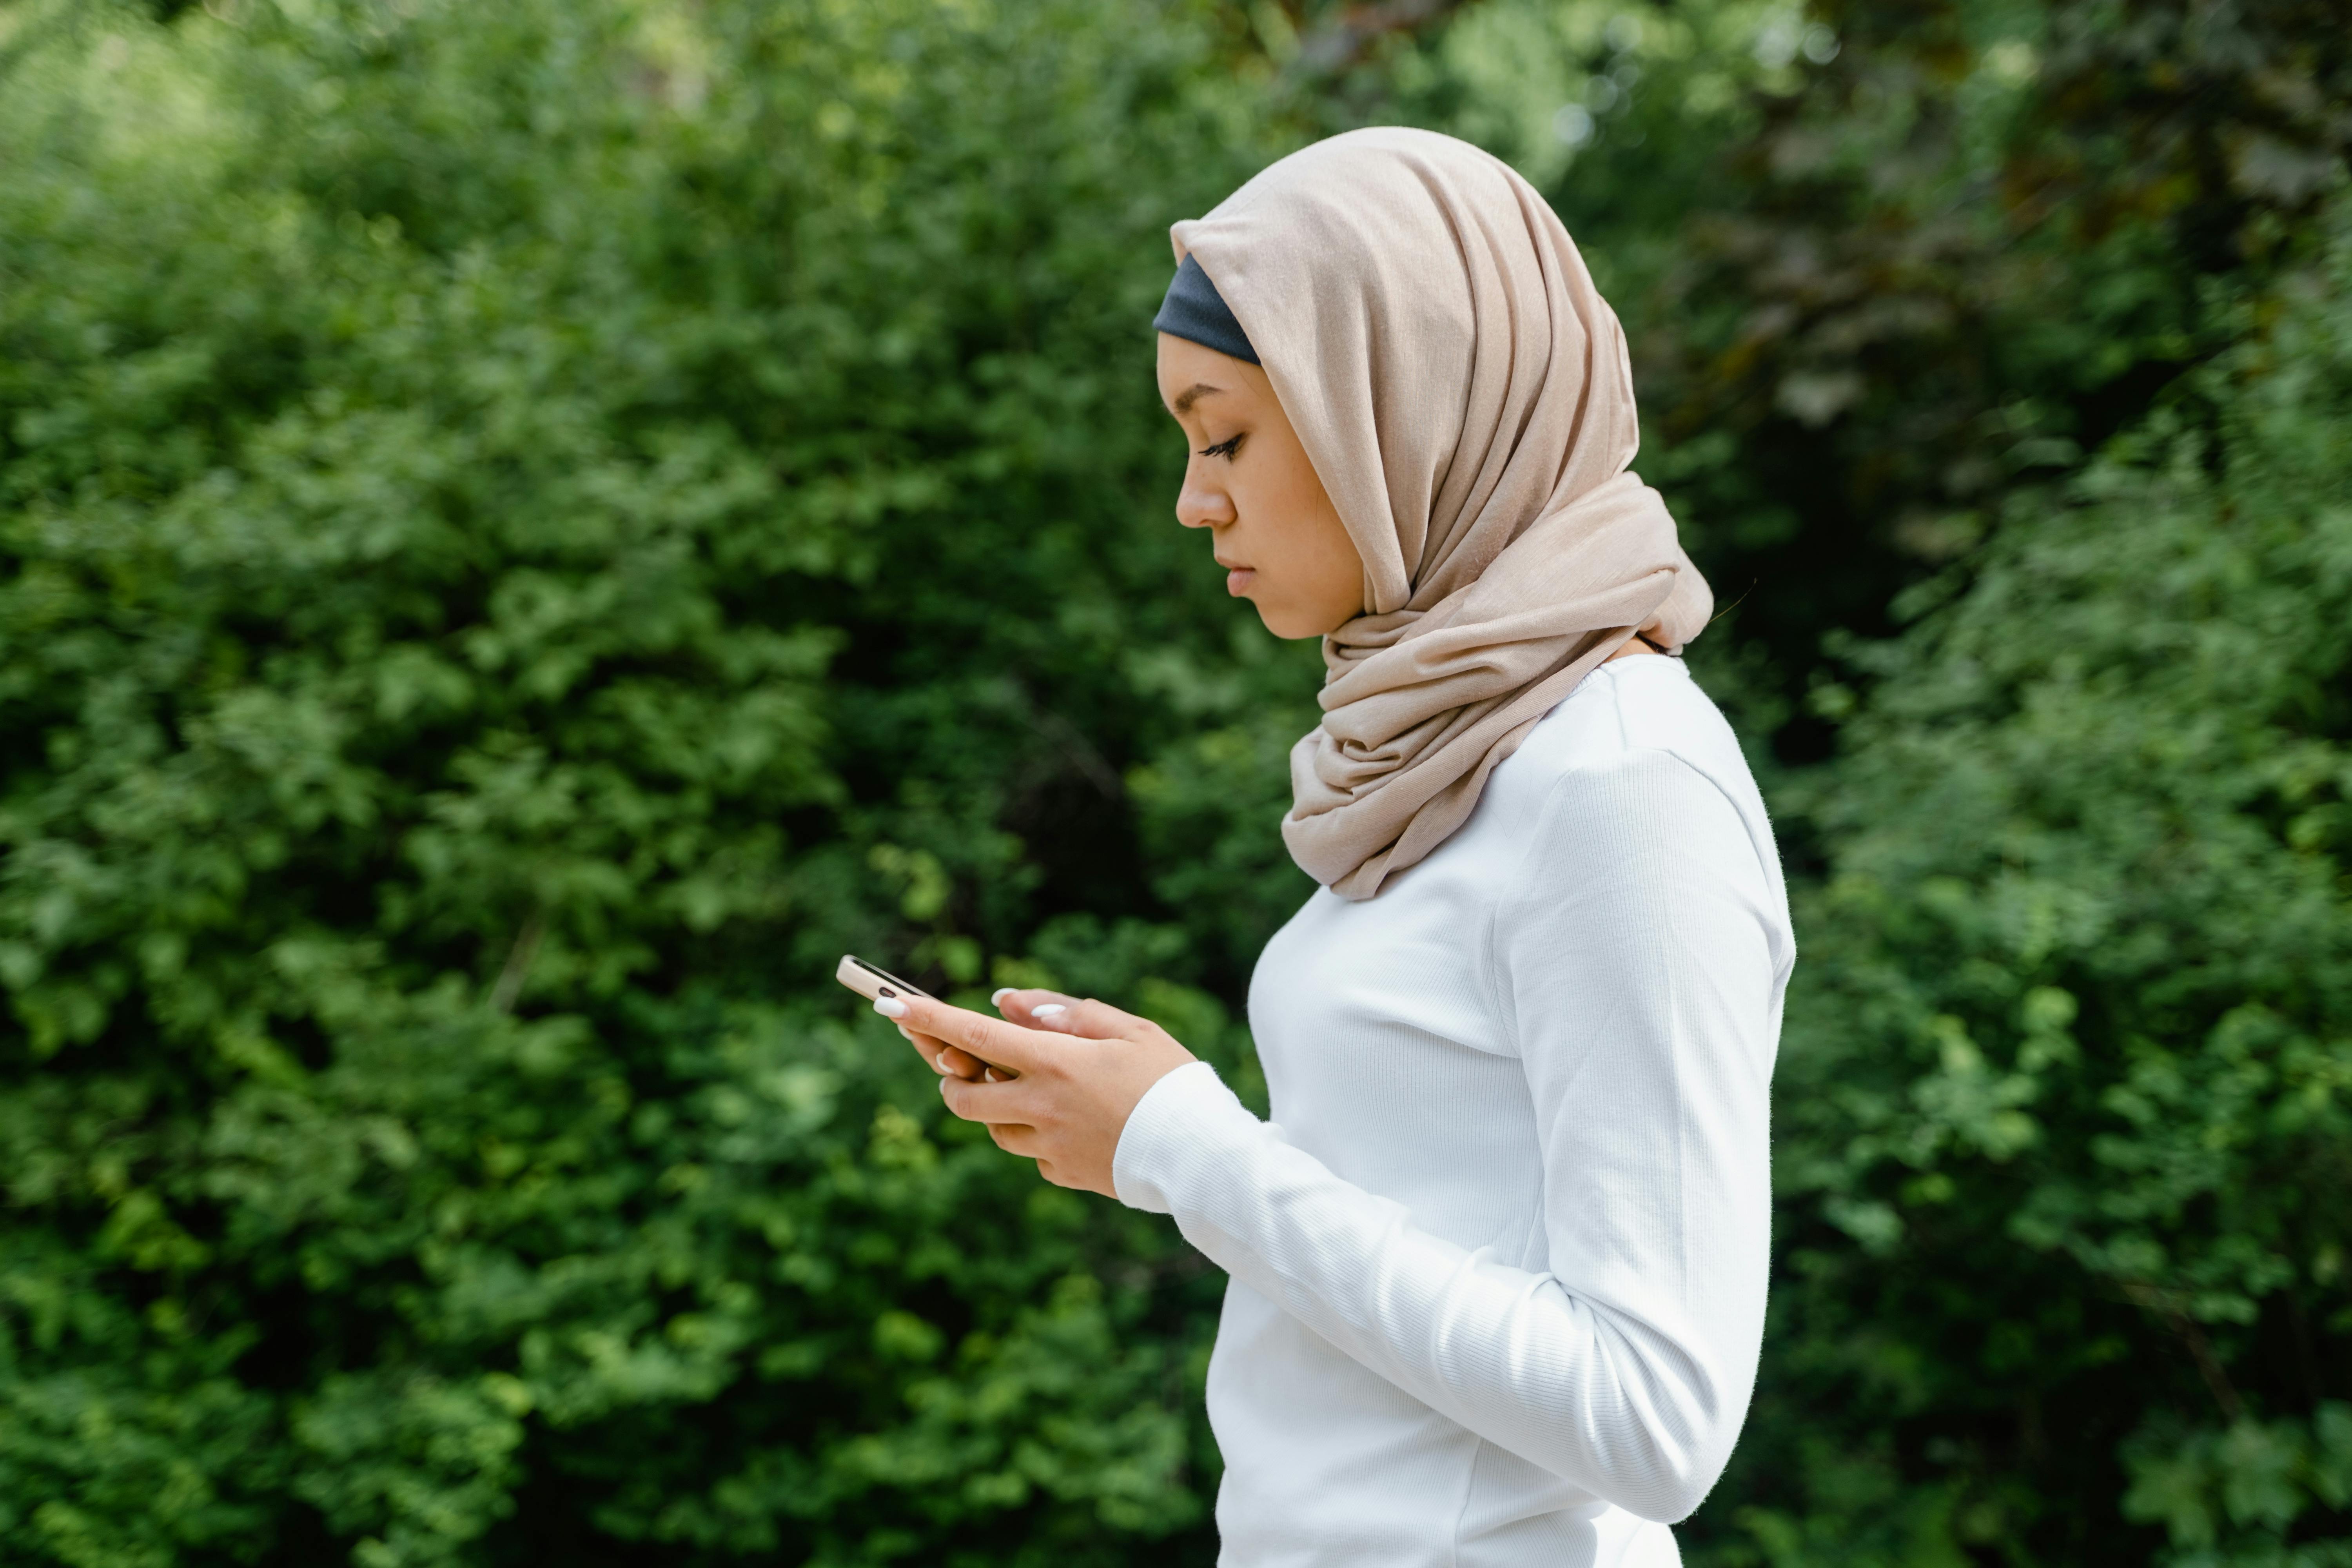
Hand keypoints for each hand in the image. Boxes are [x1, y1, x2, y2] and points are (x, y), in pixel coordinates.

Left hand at [877, 988, 1195, 1197]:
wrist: (1203, 1154)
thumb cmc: (1171, 1079)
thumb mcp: (1127, 1029)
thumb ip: (1064, 1012)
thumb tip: (1006, 1002)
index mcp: (1055, 1061)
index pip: (974, 1036)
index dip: (928, 1019)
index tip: (891, 1006)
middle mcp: (1041, 1106)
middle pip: (964, 1096)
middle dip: (954, 1079)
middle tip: (967, 1064)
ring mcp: (1048, 1146)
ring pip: (993, 1128)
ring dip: (997, 1108)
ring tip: (1039, 1090)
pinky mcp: (1062, 1175)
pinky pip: (1031, 1153)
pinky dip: (1038, 1135)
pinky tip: (1076, 1123)